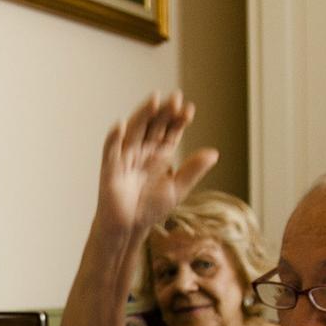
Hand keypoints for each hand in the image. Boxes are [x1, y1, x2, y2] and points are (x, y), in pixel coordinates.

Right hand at [96, 91, 218, 242]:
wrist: (129, 228)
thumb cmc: (149, 208)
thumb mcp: (177, 189)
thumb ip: (193, 170)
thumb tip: (214, 153)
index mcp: (159, 154)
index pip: (169, 131)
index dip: (178, 119)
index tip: (189, 110)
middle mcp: (142, 151)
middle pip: (153, 125)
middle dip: (163, 111)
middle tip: (175, 98)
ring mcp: (125, 157)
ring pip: (134, 131)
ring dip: (142, 115)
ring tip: (154, 100)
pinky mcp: (110, 169)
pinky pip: (110, 150)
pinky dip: (114, 138)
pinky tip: (121, 125)